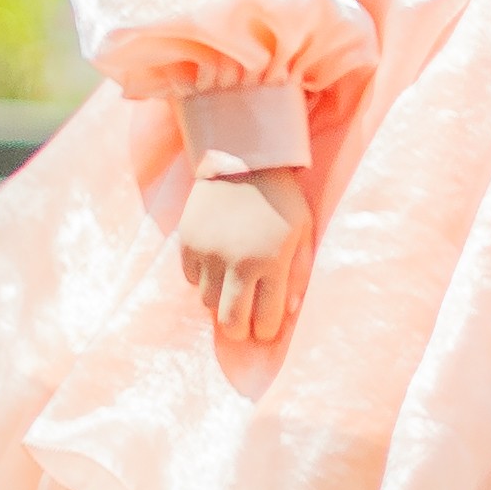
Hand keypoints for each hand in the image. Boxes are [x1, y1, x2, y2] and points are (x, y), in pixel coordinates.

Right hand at [177, 169, 311, 344]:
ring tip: (232, 287)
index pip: (265, 319)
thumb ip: (298, 273)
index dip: (266, 331)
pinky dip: (202, 279)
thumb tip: (288, 312)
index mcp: (271, 261)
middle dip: (238, 331)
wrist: (243, 158)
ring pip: (207, 303)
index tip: (265, 328)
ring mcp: (209, 253)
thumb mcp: (303, 230)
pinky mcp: (188, 243)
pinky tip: (216, 263)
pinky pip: (190, 279)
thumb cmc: (281, 197)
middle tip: (243, 326)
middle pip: (230, 322)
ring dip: (220, 302)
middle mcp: (237, 262)